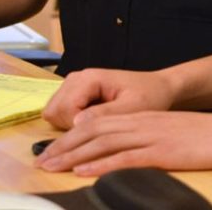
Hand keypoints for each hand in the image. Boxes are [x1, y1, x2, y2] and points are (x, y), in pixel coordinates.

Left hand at [35, 110, 211, 175]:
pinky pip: (127, 157)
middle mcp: (140, 124)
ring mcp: (150, 137)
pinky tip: (85, 170)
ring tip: (52, 166)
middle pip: (93, 133)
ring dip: (74, 156)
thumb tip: (120, 158)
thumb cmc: (204, 138)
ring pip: (103, 143)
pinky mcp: (161, 152)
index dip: (70, 139)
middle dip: (63, 147)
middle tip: (40, 162)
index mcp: (141, 119)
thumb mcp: (168, 135)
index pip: (97, 126)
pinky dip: (103, 164)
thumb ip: (143, 144)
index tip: (50, 152)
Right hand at [42, 68, 174, 129]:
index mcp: (89, 78)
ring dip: (69, 126)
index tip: (99, 133)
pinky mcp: (74, 93)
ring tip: (96, 126)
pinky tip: (92, 122)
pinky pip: (59, 113)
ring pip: (53, 113)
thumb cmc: (149, 96)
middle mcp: (76, 78)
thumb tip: (76, 124)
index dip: (77, 128)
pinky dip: (70, 123)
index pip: (65, 109)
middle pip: (54, 111)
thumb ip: (104, 114)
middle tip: (97, 130)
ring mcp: (73, 85)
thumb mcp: (133, 108)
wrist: (158, 87)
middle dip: (70, 127)